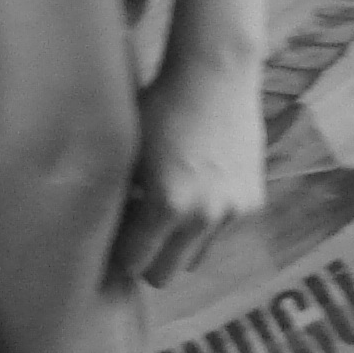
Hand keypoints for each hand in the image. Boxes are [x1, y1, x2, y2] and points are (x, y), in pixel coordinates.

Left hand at [111, 52, 263, 284]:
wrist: (214, 77)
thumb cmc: (158, 107)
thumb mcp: (127, 151)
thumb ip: (118, 196)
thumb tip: (100, 229)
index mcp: (167, 205)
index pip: (134, 262)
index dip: (117, 256)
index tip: (107, 245)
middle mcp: (204, 217)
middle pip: (167, 274)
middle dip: (146, 260)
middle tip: (133, 236)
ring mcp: (233, 212)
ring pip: (196, 257)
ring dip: (178, 244)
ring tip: (164, 211)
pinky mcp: (253, 203)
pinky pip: (221, 234)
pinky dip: (204, 224)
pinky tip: (194, 192)